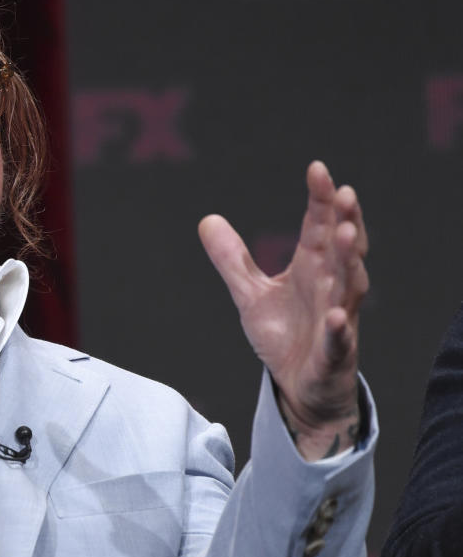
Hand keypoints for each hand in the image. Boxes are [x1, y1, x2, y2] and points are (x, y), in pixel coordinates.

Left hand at [199, 161, 368, 460]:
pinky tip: (335, 314)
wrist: (299, 387)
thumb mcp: (250, 294)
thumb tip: (207, 219)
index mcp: (312, 268)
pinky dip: (338, 327)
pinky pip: (338, 338)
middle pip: (341, 249)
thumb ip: (233, 259)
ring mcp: (337, 319)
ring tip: (346, 234)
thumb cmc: (285, 335)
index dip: (321, 199)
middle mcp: (330, 287)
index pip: (319, 227)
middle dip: (345, 221)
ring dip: (348, 261)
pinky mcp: (334, 353)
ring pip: (349, 286)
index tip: (317, 170)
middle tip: (345, 194)